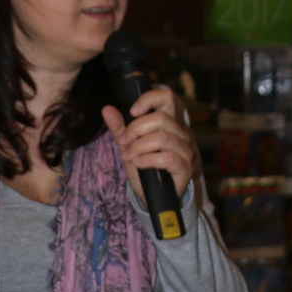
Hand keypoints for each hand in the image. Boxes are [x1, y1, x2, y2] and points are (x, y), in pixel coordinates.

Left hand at [102, 86, 198, 206]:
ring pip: (162, 137)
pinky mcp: (184, 167)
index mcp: (167, 122)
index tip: (132, 111)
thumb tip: (106, 109)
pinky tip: (139, 163)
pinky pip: (167, 158)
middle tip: (124, 142)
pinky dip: (148, 159)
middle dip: (136, 129)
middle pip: (160, 118)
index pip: (166, 97)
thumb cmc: (142, 167)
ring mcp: (184, 150)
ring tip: (129, 156)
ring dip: (139, 146)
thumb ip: (119, 128)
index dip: (149, 98)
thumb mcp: (127, 146)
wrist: (149, 194)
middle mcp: (179, 133)